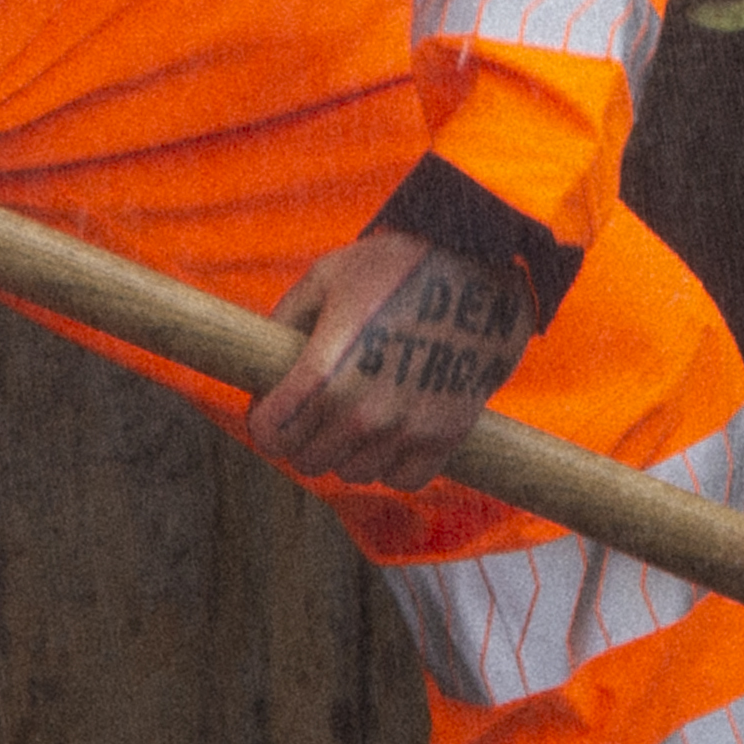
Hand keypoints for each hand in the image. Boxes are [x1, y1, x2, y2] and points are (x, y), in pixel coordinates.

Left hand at [249, 226, 535, 491]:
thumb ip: (286, 321)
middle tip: (313, 411)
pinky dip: (393, 463)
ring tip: (356, 415)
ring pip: (354, 473)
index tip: (272, 408)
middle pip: (307, 460)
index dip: (264, 421)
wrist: (480, 265)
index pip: (270, 434)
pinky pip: (403, 479)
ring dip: (348, 451)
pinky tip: (392, 431)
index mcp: (325, 372)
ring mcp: (407, 429)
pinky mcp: (446, 436)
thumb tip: (264, 361)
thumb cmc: (395, 264)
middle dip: (301, 438)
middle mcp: (363, 412)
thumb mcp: (325, 278)